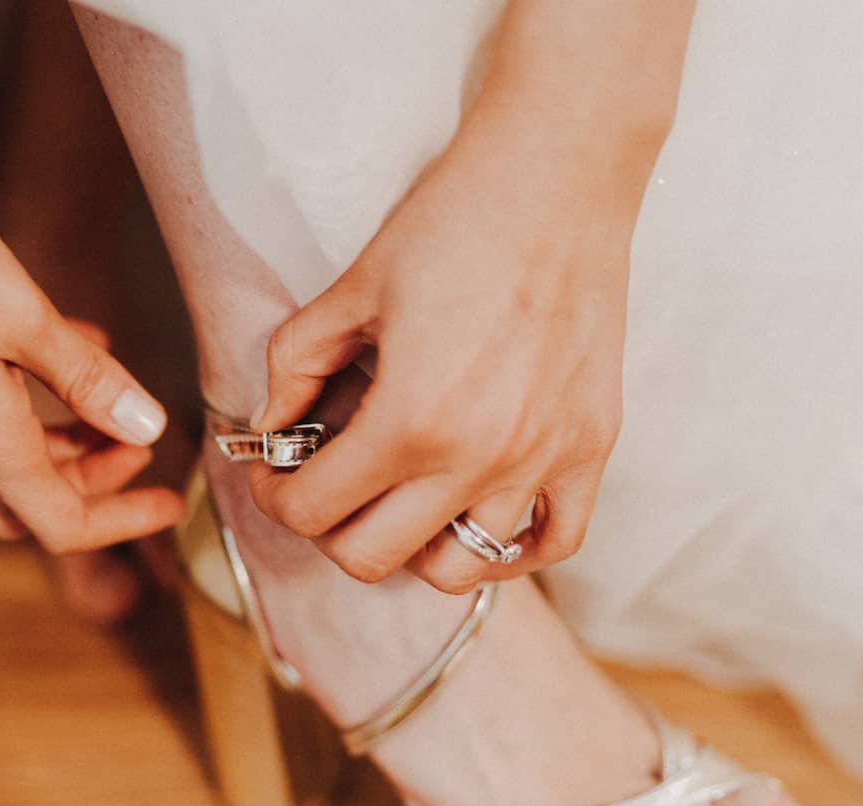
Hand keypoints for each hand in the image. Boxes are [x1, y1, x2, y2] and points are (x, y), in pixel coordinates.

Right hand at [0, 162, 183, 551]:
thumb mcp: (28, 321)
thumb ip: (90, 379)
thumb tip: (145, 426)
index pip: (64, 524)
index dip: (125, 521)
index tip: (170, 502)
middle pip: (35, 502)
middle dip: (95, 486)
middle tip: (138, 444)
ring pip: (12, 463)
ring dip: (68, 447)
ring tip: (113, 401)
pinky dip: (39, 403)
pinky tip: (75, 350)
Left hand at [249, 104, 653, 593]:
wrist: (558, 177)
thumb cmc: (454, 222)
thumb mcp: (351, 289)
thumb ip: (294, 364)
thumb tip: (270, 426)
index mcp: (410, 421)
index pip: (313, 512)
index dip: (276, 497)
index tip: (276, 473)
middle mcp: (478, 458)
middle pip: (372, 558)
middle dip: (329, 527)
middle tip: (326, 484)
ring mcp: (542, 460)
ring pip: (457, 571)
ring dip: (411, 545)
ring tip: (399, 498)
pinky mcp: (592, 446)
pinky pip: (554, 542)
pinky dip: (509, 549)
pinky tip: (475, 515)